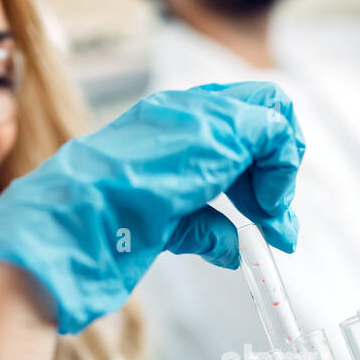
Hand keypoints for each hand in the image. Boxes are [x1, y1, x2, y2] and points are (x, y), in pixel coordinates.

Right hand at [0, 81, 304, 333]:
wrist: (75, 224)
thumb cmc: (103, 230)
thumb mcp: (163, 226)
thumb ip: (202, 227)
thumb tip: (234, 248)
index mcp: (163, 127)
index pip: (230, 126)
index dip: (256, 172)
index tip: (263, 220)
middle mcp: (182, 111)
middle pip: (257, 112)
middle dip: (278, 168)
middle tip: (276, 220)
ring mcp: (199, 114)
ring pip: (272, 113)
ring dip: (283, 170)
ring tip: (271, 217)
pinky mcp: (218, 129)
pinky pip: (276, 130)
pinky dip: (284, 171)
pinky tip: (265, 209)